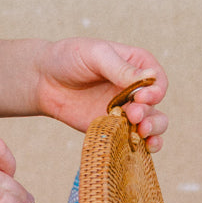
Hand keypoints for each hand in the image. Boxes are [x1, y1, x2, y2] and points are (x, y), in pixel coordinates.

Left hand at [32, 38, 167, 150]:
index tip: (141, 97)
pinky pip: (134, 138)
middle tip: (134, 115)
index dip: (155, 91)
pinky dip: (142, 145)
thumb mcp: (95, 55)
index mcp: (136, 64)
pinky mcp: (114, 127)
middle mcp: (136, 88)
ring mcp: (126, 109)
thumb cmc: (69, 58)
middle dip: (151, 113)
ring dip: (153, 130)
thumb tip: (150, 78)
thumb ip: (120, 68)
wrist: (43, 79)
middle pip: (157, 106)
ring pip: (152, 124)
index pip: (157, 80)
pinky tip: (143, 147)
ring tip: (141, 132)